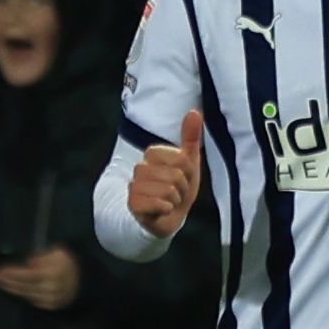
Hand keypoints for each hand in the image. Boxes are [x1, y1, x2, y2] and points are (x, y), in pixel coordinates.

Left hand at [0, 246, 82, 312]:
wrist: (88, 282)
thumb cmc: (70, 264)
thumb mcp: (58, 253)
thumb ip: (41, 257)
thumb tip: (28, 263)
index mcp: (51, 274)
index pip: (24, 274)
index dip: (9, 272)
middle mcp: (48, 288)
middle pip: (21, 285)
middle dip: (5, 280)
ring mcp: (49, 299)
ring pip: (24, 294)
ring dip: (10, 288)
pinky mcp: (50, 306)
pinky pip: (31, 299)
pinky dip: (21, 294)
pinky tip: (13, 288)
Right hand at [128, 110, 205, 237]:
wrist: (167, 217)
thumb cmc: (178, 188)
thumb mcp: (189, 162)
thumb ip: (191, 137)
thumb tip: (194, 111)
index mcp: (153, 154)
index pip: (181, 158)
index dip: (188, 171)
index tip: (184, 177)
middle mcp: (140, 168)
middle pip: (176, 175)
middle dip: (183, 188)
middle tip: (177, 192)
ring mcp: (134, 186)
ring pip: (168, 191)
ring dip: (176, 200)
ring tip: (170, 201)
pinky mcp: (133, 205)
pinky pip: (160, 204)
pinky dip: (167, 209)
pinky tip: (162, 210)